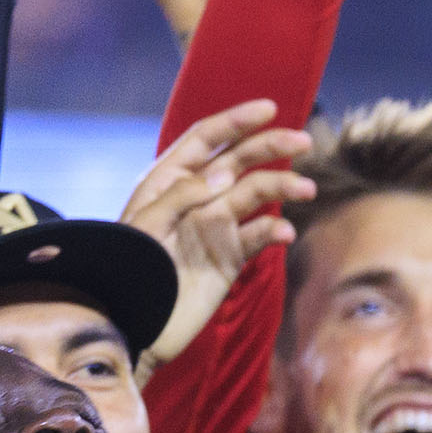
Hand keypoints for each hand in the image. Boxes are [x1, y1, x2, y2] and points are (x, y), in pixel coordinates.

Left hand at [118, 99, 312, 366]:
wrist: (130, 324)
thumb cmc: (125, 269)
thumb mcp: (145, 225)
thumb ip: (184, 195)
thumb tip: (228, 174)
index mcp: (168, 181)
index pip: (206, 140)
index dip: (236, 121)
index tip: (270, 108)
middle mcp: (196, 198)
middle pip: (239, 161)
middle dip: (270, 148)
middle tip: (304, 143)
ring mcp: (215, 227)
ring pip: (256, 196)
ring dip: (282, 189)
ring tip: (306, 191)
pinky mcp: (230, 258)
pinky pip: (259, 237)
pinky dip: (275, 232)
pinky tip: (284, 233)